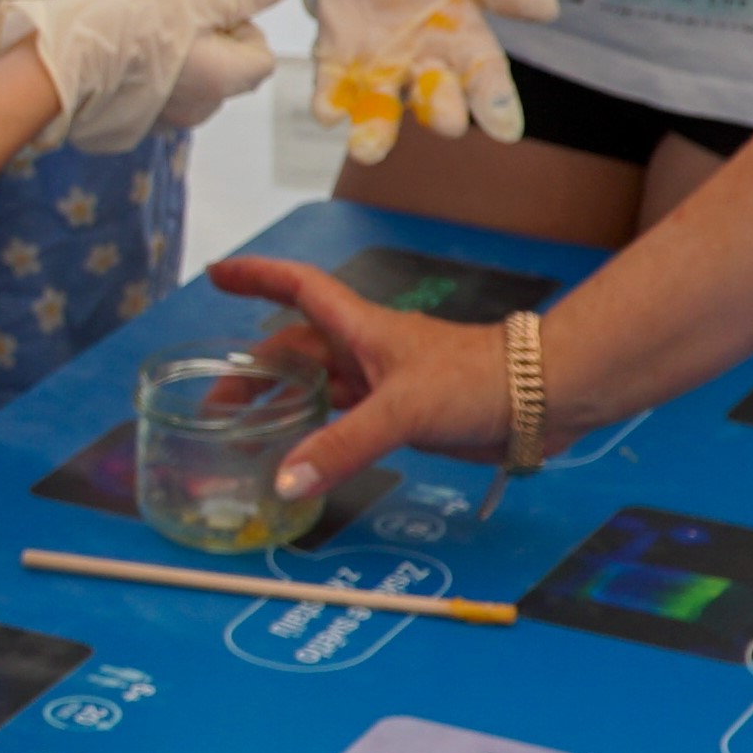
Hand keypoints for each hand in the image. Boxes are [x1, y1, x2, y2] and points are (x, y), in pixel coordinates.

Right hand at [0, 0, 295, 153]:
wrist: (46, 64)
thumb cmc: (117, 21)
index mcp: (222, 80)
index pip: (259, 52)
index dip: (237, 19)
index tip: (201, 0)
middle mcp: (197, 110)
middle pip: (225, 68)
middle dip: (208, 35)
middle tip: (166, 6)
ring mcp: (159, 124)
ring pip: (188, 80)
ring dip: (175, 52)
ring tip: (136, 23)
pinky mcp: (124, 128)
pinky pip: (151, 95)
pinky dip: (143, 73)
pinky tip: (113, 49)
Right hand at [205, 253, 516, 496]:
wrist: (540, 399)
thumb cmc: (478, 379)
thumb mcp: (402, 409)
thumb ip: (343, 445)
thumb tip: (286, 478)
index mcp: (361, 329)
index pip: (298, 289)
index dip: (256, 277)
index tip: (217, 274)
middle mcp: (367, 352)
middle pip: (296, 352)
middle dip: (253, 369)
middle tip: (213, 401)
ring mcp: (385, 386)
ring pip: (318, 389)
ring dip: (282, 404)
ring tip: (245, 433)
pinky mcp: (403, 418)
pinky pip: (346, 424)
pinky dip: (319, 438)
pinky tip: (304, 459)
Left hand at [300, 0, 558, 164]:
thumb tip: (548, 7)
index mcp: (465, 44)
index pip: (485, 78)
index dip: (496, 103)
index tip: (507, 130)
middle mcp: (425, 66)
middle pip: (437, 98)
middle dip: (442, 111)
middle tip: (449, 122)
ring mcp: (380, 67)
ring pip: (382, 109)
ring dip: (375, 131)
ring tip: (368, 149)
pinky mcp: (338, 60)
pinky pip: (333, 89)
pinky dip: (328, 102)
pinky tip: (326, 112)